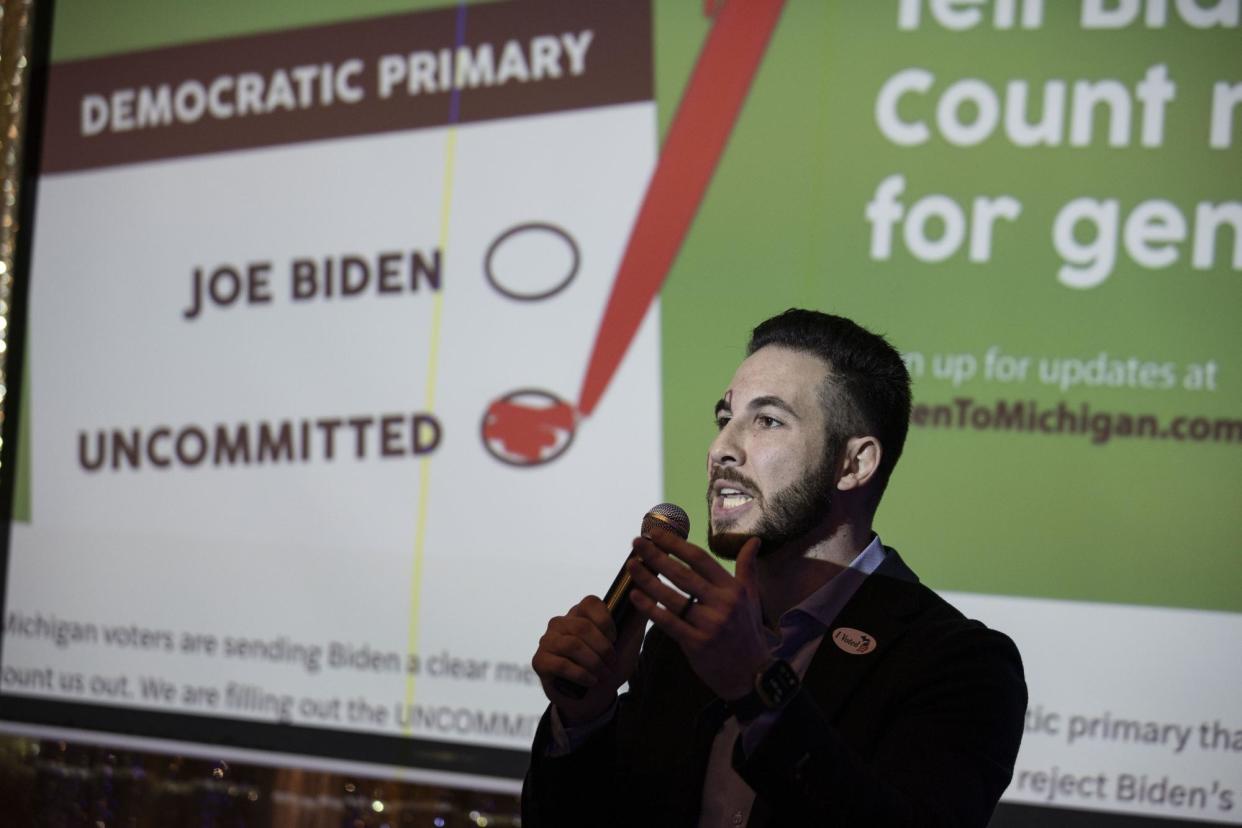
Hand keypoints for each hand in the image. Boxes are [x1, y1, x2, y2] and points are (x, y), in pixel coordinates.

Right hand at [531, 595, 646, 725]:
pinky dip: (581, 674)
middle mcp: (561, 622)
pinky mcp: (539, 661)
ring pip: (572, 645)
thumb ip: (637, 615)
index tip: (615, 639)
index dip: (606, 621)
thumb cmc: (612, 665)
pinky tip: (591, 681)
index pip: (590, 603)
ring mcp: (547, 640)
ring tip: (603, 674)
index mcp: (580, 613)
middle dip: (603, 649)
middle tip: (612, 663)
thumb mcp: (630, 641)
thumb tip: (648, 588)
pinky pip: (560, 664)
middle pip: (582, 627)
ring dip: (593, 663)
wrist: (596, 698)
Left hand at [626, 529, 767, 700]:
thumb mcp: (752, 597)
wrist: (751, 673)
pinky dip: (650, 608)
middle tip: (637, 543)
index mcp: (733, 589)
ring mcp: (708, 625)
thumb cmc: (747, 630)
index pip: (700, 559)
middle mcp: (722, 604)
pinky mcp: (696, 644)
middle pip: (682, 574)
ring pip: (671, 598)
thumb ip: (748, 567)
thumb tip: (754, 540)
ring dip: (647, 580)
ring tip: (631, 566)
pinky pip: (668, 622)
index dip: (676, 544)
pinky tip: (635, 595)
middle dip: (656, 556)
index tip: (656, 533)